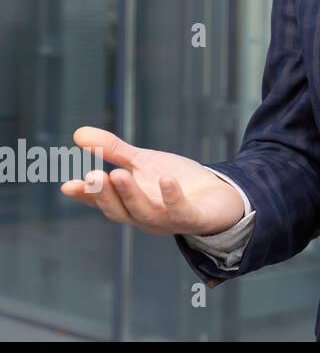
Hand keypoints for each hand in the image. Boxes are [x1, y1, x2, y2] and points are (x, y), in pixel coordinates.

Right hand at [59, 127, 245, 236]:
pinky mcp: (193, 218)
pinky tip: (166, 180)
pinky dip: (172, 197)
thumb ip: (113, 150)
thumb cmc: (175, 181)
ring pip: (145, 212)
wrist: (218, 195)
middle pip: (119, 210)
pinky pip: (181, 211)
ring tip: (119, 173)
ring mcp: (168, 219)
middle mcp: (144, 216)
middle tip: (94, 175)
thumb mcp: (143, 162)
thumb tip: (77, 133)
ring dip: (131, 194)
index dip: (86, 195)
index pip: (103, 201)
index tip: (68, 185)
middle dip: (106, 194)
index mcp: (128, 203)